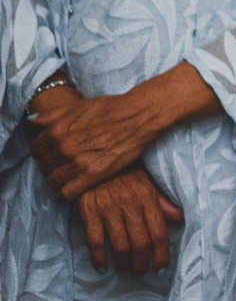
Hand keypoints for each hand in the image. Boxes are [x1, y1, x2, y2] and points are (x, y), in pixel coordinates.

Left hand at [30, 90, 166, 200]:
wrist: (139, 116)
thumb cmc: (111, 108)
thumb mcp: (78, 105)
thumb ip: (52, 114)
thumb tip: (31, 120)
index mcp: (57, 131)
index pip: (36, 151)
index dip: (43, 153)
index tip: (51, 155)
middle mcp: (63, 148)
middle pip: (45, 167)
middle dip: (51, 167)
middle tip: (61, 166)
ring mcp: (77, 163)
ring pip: (53, 182)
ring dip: (57, 182)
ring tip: (66, 179)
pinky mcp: (91, 176)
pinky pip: (67, 193)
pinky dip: (65, 194)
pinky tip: (71, 190)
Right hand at [76, 167, 182, 273]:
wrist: (96, 159)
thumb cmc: (125, 172)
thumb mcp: (148, 183)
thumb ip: (163, 202)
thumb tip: (180, 218)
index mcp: (148, 198)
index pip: (159, 231)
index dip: (161, 253)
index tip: (161, 268)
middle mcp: (130, 205)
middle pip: (140, 242)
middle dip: (142, 263)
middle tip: (141, 273)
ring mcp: (109, 209)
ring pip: (119, 245)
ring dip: (123, 263)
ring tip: (125, 271)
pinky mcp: (89, 211)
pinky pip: (94, 240)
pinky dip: (98, 257)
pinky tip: (102, 267)